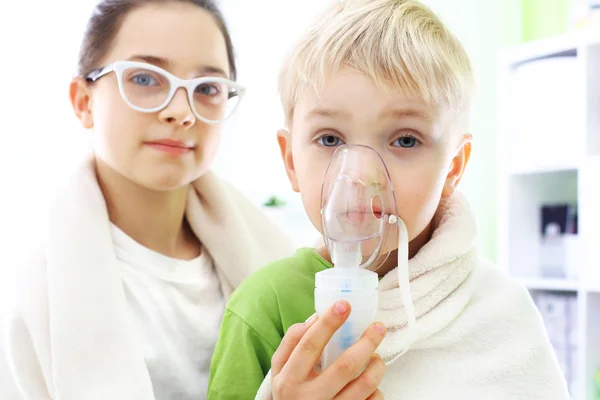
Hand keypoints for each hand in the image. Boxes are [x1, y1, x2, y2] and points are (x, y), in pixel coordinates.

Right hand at [271, 300, 385, 399]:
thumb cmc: (290, 394)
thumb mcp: (279, 371)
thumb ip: (291, 343)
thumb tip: (315, 318)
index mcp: (289, 380)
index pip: (309, 345)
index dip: (328, 323)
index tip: (344, 304)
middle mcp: (309, 398)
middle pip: (345, 366)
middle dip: (366, 342)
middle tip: (378, 327)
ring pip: (364, 385)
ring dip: (376, 365)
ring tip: (376, 357)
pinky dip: (376, 389)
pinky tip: (370, 384)